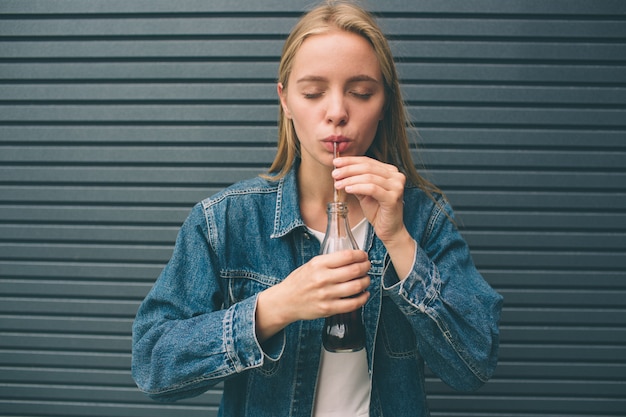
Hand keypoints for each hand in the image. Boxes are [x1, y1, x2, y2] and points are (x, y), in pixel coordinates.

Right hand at [255, 250, 370, 341]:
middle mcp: (323, 279)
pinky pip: (353, 304)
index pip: (346, 256)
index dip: (360, 255)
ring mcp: (326, 295)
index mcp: (318, 264)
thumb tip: (352, 257)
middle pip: (354, 270)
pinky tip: (364, 294)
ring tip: (366, 279)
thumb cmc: (299, 282)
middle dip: (366, 267)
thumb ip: (329, 261)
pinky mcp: (329, 309)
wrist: (285, 301)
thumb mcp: (311, 265)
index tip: (363, 255)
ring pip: (356, 286)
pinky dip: (363, 298)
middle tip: (367, 266)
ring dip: (366, 281)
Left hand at [332, 156, 415, 278]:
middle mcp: (396, 176)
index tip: (336, 162)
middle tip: (335, 173)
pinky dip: (358, 187)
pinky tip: (348, 189)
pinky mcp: (393, 197)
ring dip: (350, 179)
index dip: (350, 161)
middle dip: (348, 169)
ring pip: (369, 177)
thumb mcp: (364, 192)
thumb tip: (339, 170)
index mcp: (390, 172)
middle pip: (368, 167)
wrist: (389, 230)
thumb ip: (356, 180)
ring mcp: (397, 186)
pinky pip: (372, 188)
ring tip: (338, 183)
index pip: (368, 161)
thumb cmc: (378, 211)